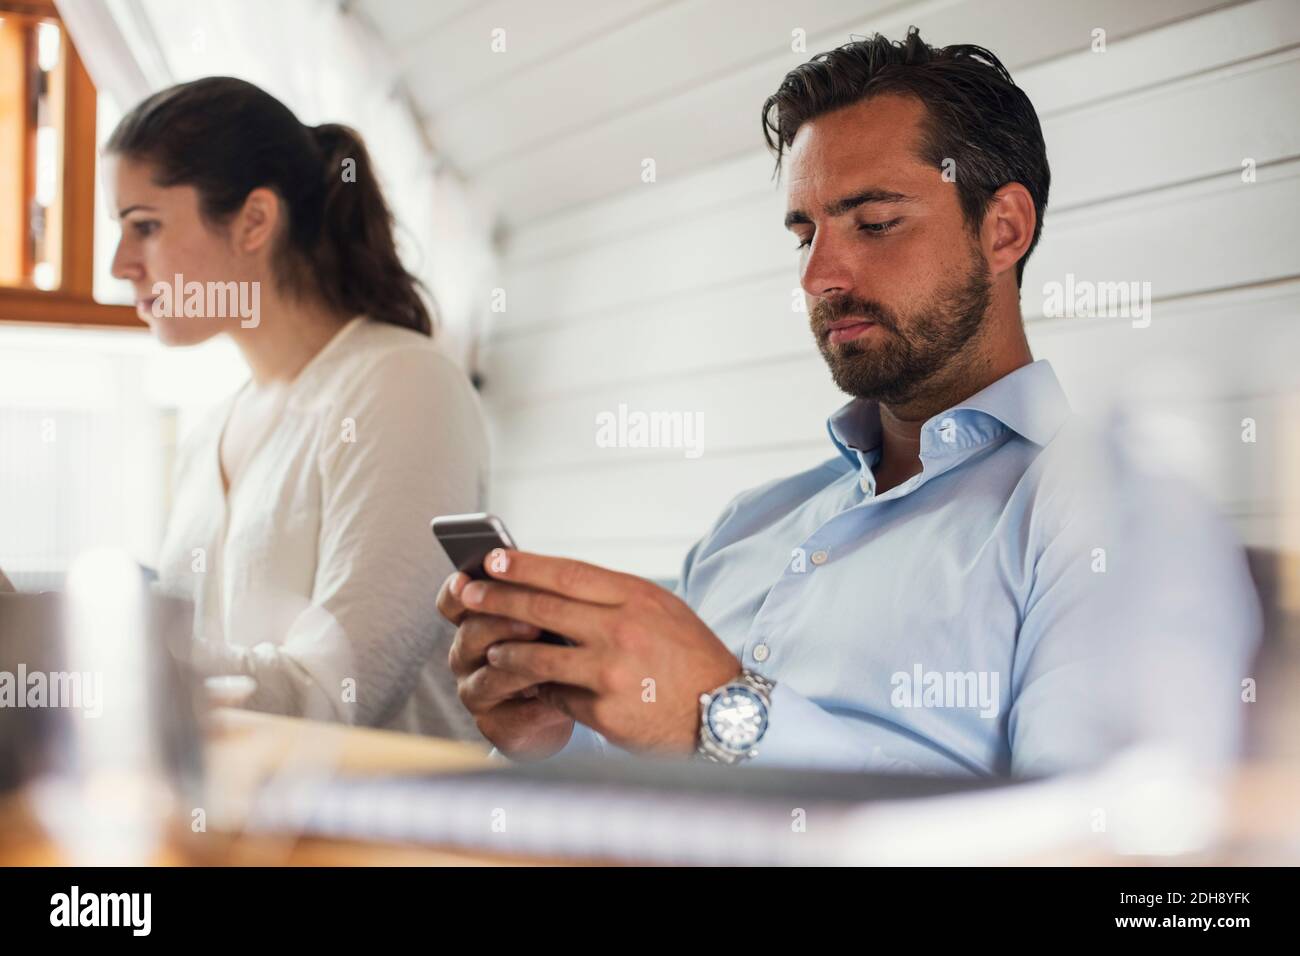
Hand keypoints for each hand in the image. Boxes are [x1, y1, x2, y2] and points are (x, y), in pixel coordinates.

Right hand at [437, 571, 574, 758]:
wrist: (568, 703)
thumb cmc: (556, 649)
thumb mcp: (549, 618)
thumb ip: (541, 599)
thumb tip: (555, 577)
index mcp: (474, 620)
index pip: (452, 602)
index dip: (456, 592)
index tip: (467, 580)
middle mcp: (467, 654)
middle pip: (471, 634)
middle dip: (502, 624)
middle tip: (534, 623)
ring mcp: (476, 691)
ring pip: (490, 677)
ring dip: (522, 667)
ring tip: (554, 660)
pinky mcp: (494, 725)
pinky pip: (513, 716)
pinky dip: (538, 708)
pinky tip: (561, 701)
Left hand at [443, 549, 741, 754]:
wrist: (722, 711)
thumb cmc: (687, 656)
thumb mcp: (660, 610)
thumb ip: (612, 598)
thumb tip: (554, 587)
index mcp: (636, 597)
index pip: (569, 573)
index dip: (526, 565)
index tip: (493, 559)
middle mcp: (622, 630)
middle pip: (544, 608)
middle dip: (498, 599)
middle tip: (467, 594)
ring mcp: (611, 672)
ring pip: (537, 656)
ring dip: (508, 652)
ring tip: (492, 650)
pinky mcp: (604, 711)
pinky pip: (557, 695)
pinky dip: (543, 691)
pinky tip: (533, 689)